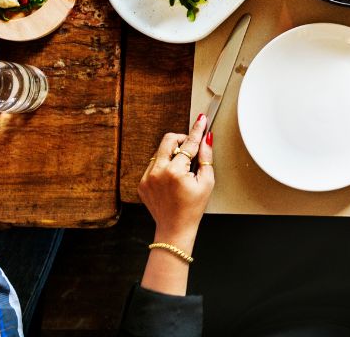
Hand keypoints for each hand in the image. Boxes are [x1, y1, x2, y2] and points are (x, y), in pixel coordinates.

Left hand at [138, 113, 214, 250]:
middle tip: (190, 148)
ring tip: (182, 170)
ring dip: (172, 153)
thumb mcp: (207, 183)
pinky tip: (171, 179)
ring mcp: (147, 177)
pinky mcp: (142, 182)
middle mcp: (158, 172)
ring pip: (160, 151)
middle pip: (169, 139)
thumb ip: (206, 158)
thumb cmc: (192, 209)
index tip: (201, 120)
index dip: (197, 130)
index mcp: (175, 172)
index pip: (189, 144)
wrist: (174, 228)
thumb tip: (206, 139)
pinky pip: (154, 164)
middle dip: (181, 139)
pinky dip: (164, 165)